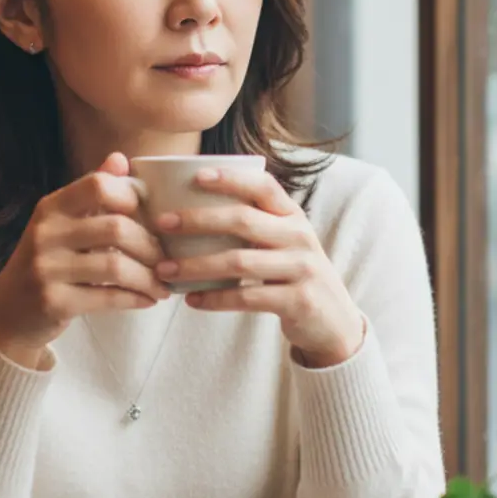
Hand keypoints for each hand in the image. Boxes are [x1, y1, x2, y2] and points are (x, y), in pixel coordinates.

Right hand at [0, 153, 169, 369]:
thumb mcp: (61, 225)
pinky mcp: (53, 302)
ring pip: (115, 266)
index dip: (131, 197)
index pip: (97, 185)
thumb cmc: (47, 264)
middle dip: (150, 246)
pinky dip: (136, 298)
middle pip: (115, 227)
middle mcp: (45, 233)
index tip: (149, 217)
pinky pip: (108, 297)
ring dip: (148, 278)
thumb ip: (91, 194)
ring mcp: (46, 268)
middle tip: (166, 260)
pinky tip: (148, 299)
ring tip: (162, 284)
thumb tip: (121, 159)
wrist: (8, 315)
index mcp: (51, 208)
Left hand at [153, 166, 363, 367]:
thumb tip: (187, 208)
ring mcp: (302, 269)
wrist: (335, 322)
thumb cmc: (292, 273)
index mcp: (292, 216)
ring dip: (195, 266)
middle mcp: (300, 236)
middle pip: (242, 221)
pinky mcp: (298, 301)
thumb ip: (251, 224)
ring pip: (239, 262)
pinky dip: (214, 299)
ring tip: (164, 269)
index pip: (263, 186)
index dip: (231, 178)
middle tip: (161, 223)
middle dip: (197, 220)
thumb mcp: (282, 242)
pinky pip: (247, 297)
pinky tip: (190, 300)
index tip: (196, 175)